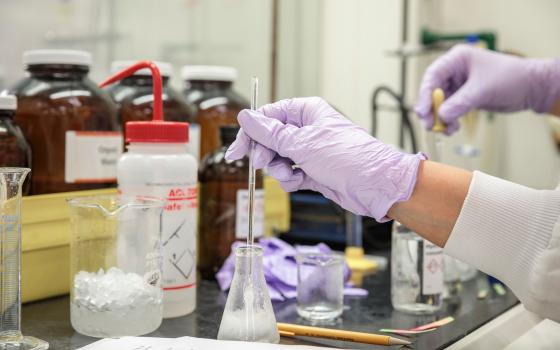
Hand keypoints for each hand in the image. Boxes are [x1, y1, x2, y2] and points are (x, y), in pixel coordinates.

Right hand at [225, 97, 424, 220]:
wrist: (376, 186)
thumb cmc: (348, 157)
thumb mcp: (302, 143)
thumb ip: (270, 133)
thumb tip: (246, 117)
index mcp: (306, 111)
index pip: (268, 116)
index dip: (250, 133)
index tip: (237, 151)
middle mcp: (307, 129)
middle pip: (270, 139)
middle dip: (266, 154)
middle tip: (267, 163)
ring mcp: (310, 151)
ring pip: (278, 158)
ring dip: (279, 170)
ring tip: (291, 175)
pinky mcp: (313, 170)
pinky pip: (289, 173)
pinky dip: (290, 180)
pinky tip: (299, 182)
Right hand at [415, 44, 559, 133]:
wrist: (531, 88)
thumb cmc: (510, 78)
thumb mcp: (482, 90)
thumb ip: (460, 103)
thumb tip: (442, 116)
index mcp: (457, 59)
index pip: (433, 76)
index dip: (425, 94)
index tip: (422, 111)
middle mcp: (455, 70)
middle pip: (433, 91)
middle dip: (431, 110)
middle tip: (430, 125)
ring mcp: (458, 84)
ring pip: (440, 103)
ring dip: (441, 118)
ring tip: (446, 130)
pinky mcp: (464, 97)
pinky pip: (449, 110)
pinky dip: (449, 120)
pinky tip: (453, 128)